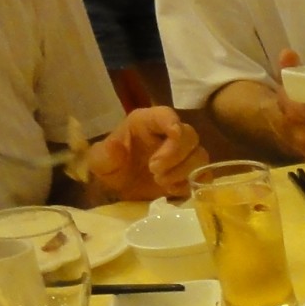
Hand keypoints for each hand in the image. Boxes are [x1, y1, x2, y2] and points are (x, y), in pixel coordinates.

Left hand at [85, 106, 204, 200]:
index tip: (173, 134)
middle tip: (154, 171)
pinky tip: (173, 190)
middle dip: (176, 155)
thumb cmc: (112, 167)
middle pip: (190, 136)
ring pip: (200, 156)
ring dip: (184, 172)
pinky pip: (204, 176)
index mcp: (147, 123)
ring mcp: (184, 155)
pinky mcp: (192, 174)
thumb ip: (105, 153)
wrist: (120, 188)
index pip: (166, 115)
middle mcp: (170, 135)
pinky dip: (192, 184)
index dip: (172, 122)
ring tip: (161, 183)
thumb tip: (114, 147)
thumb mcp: (99, 161)